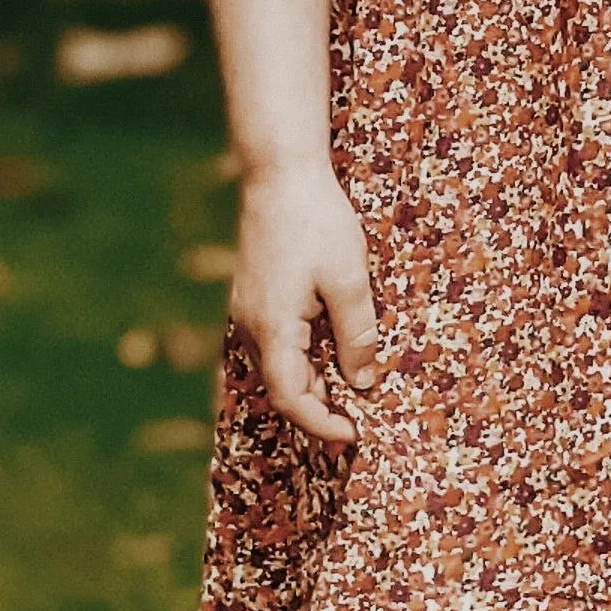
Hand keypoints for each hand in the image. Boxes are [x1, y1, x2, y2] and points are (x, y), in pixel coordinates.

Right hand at [233, 161, 380, 446]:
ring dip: (312, 384)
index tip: (355, 436)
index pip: (291, 399)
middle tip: (361, 421)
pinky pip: (276, 343)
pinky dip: (303, 358)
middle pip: (282, 387)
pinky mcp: (253, 297)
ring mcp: (247, 311)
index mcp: (272, 329)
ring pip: (278, 366)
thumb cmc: (317, 222)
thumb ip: (356, 336)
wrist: (279, 174)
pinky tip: (332, 351)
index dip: (322, 424)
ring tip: (353, 391)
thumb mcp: (349, 281)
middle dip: (320, 410)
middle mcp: (250, 327)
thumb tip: (363, 383)